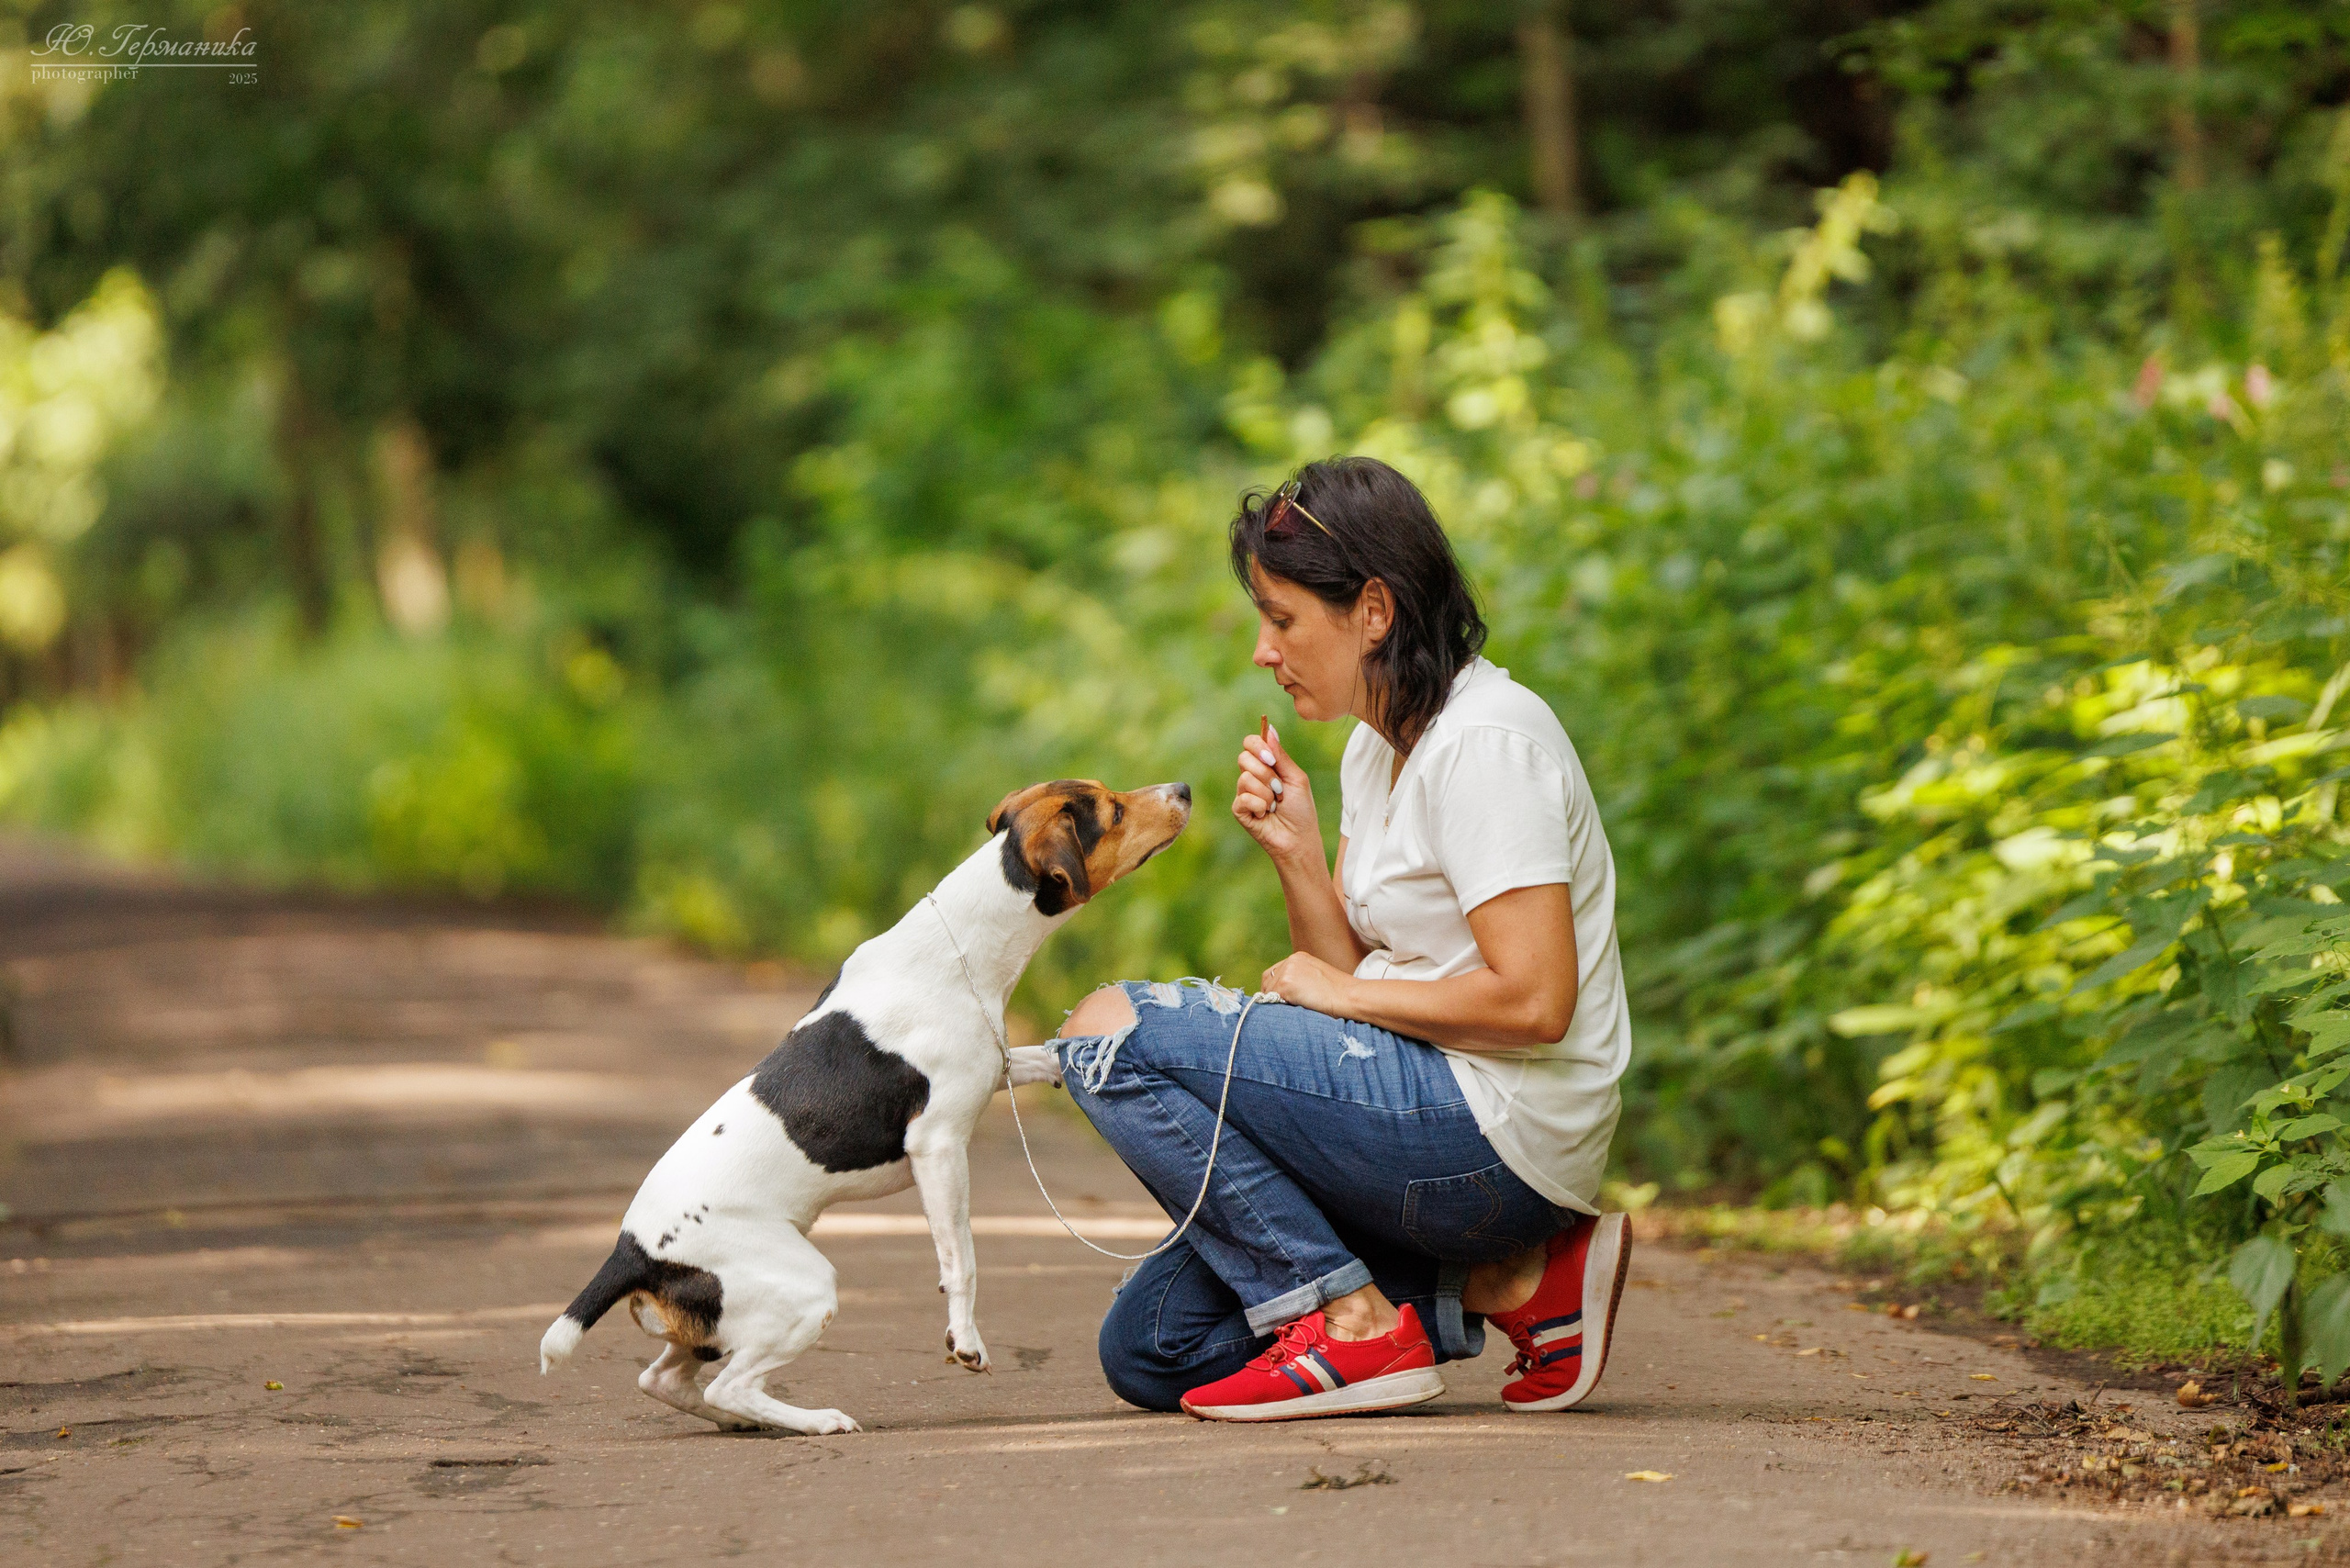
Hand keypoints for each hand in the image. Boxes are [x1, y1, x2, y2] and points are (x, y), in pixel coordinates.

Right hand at [1232, 721, 1319, 866]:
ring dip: (1266, 793)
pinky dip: (1260, 806)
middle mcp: (1252, 776)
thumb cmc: (1301, 810)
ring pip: (1245, 778)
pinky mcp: (1239, 809)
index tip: (1271, 759)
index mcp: (1266, 765)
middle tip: (1279, 789)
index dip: (1258, 746)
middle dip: (1266, 774)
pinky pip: (1243, 798)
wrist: (1299, 838)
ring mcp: (1244, 793)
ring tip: (1275, 805)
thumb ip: (1280, 755)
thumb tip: (1269, 728)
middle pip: (1244, 758)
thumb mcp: (1295, 778)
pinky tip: (1265, 814)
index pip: (1250, 743)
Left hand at [1259, 950, 1353, 1016]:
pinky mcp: (1285, 984)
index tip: (1279, 1000)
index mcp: (1299, 957)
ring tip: (1293, 1011)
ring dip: (1276, 1003)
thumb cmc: (1340, 994)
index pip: (1275, 972)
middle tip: (1281, 1009)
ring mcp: (1287, 971)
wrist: (1350, 996)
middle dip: (1272, 995)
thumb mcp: (1318, 978)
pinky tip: (1294, 1011)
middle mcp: (1291, 960)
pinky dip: (1279, 1008)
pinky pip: (1272, 1000)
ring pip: (1268, 992)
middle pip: (1268, 980)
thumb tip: (1285, 994)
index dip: (1275, 988)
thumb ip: (1301, 980)